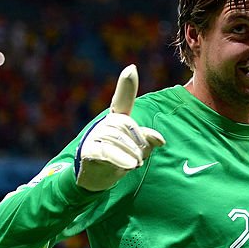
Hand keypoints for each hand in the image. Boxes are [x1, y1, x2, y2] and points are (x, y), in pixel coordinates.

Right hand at [74, 64, 165, 190]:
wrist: (95, 178)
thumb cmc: (119, 160)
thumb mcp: (138, 150)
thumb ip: (149, 140)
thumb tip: (160, 139)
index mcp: (117, 119)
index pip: (122, 100)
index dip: (126, 85)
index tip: (131, 69)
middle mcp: (105, 123)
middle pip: (127, 125)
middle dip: (139, 143)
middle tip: (138, 159)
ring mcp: (95, 136)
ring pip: (119, 139)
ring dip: (132, 154)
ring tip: (134, 164)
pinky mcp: (89, 151)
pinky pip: (108, 152)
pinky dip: (122, 159)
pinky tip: (131, 165)